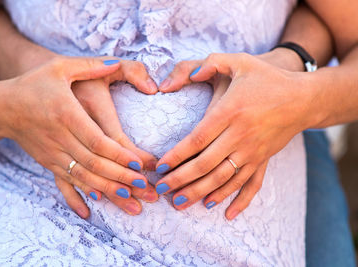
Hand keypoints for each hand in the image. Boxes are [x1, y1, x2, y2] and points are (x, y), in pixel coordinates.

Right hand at [0, 56, 157, 217]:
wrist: (4, 106)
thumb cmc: (35, 83)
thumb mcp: (61, 67)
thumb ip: (91, 65)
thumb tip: (118, 62)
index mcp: (66, 113)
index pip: (97, 140)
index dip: (119, 154)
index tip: (139, 164)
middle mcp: (59, 137)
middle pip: (94, 163)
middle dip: (121, 178)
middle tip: (145, 188)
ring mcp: (52, 153)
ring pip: (82, 178)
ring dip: (108, 191)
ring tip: (131, 203)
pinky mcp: (48, 162)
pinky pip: (65, 183)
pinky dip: (79, 197)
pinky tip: (90, 212)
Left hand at [155, 53, 312, 218]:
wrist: (302, 97)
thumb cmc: (266, 78)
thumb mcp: (238, 62)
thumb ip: (209, 64)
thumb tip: (184, 76)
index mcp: (230, 112)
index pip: (197, 139)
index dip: (176, 156)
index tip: (159, 167)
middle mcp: (241, 136)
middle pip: (206, 164)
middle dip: (181, 179)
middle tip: (160, 189)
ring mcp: (253, 151)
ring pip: (224, 179)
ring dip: (200, 193)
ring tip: (179, 203)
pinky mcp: (263, 160)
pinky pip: (251, 184)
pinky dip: (239, 200)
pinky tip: (225, 213)